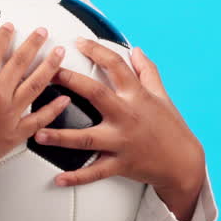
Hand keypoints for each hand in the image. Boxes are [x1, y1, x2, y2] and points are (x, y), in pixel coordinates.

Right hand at [0, 23, 72, 174]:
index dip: (4, 35)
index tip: (10, 28)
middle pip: (21, 61)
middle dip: (34, 43)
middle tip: (43, 32)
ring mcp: (9, 112)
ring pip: (36, 84)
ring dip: (50, 66)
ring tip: (59, 54)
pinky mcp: (16, 132)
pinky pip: (40, 118)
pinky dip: (54, 108)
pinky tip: (64, 98)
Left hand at [35, 39, 204, 220]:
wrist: (183, 164)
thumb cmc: (171, 127)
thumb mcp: (162, 96)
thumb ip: (147, 71)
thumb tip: (136, 50)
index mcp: (137, 96)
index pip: (116, 66)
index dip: (97, 50)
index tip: (78, 42)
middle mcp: (127, 116)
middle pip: (96, 95)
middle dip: (71, 82)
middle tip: (48, 75)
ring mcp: (123, 142)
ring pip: (87, 138)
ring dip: (61, 136)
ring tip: (37, 133)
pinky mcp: (121, 165)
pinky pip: (95, 172)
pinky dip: (76, 177)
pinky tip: (58, 179)